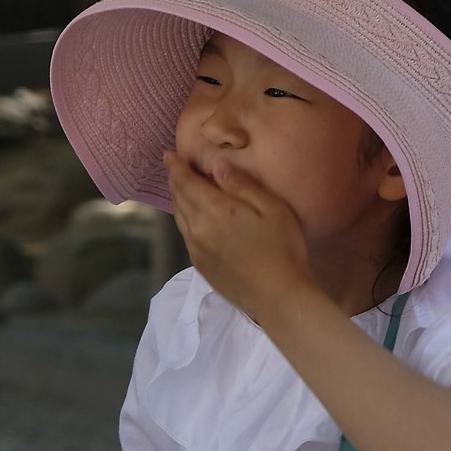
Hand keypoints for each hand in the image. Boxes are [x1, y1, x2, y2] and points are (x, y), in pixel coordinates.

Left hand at [160, 148, 326, 321]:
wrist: (278, 296)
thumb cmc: (282, 248)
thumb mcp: (270, 207)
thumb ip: (241, 185)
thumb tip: (217, 165)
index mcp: (213, 211)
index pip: (185, 182)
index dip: (175, 167)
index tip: (168, 154)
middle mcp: (197, 230)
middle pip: (178, 199)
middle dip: (174, 180)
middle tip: (174, 167)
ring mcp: (197, 250)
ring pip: (179, 219)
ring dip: (178, 200)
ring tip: (181, 188)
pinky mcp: (202, 266)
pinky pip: (186, 236)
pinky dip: (185, 220)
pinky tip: (193, 218)